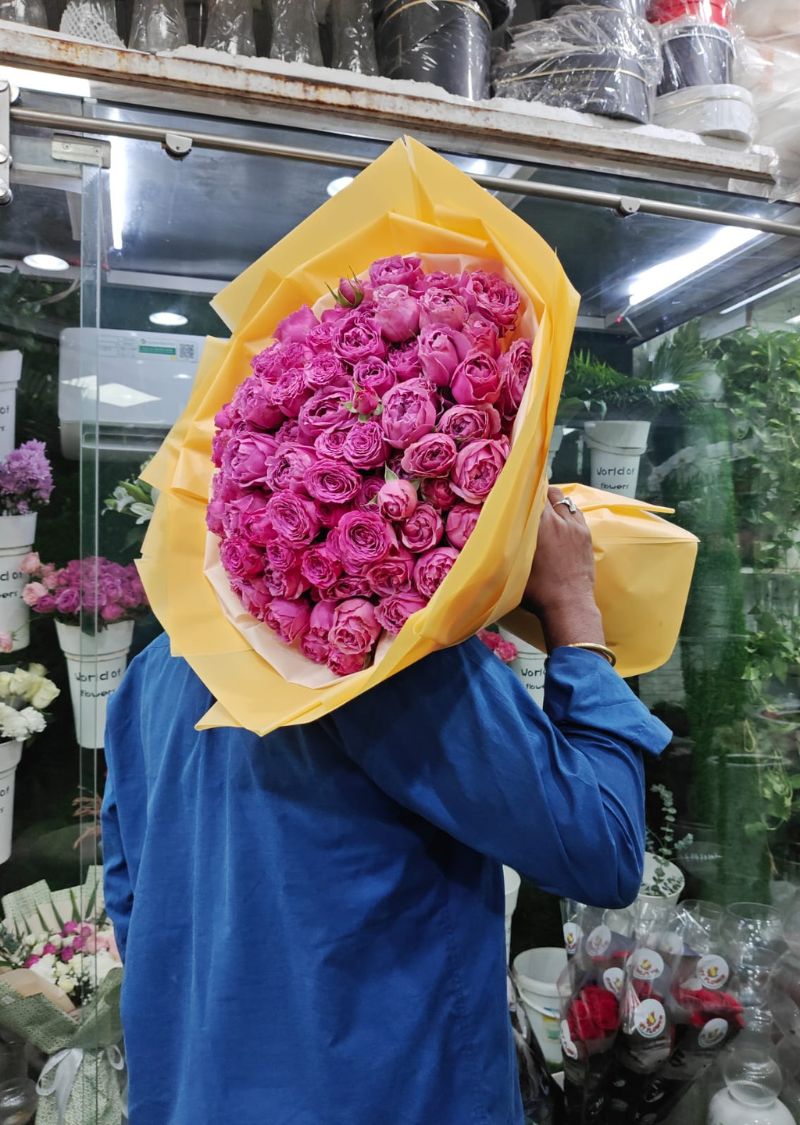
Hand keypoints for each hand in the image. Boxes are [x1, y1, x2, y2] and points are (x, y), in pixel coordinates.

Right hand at [522, 487, 604, 651]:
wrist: (569, 604)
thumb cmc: (538, 591)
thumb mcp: (514, 567)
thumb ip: (507, 546)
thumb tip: (493, 537)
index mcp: (539, 525)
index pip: (530, 495)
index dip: (521, 491)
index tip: (513, 492)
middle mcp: (558, 520)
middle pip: (547, 493)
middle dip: (536, 492)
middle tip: (526, 498)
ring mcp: (575, 526)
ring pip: (563, 500)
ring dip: (552, 500)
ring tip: (543, 506)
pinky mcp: (586, 535)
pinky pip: (575, 512)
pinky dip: (566, 511)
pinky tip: (560, 519)